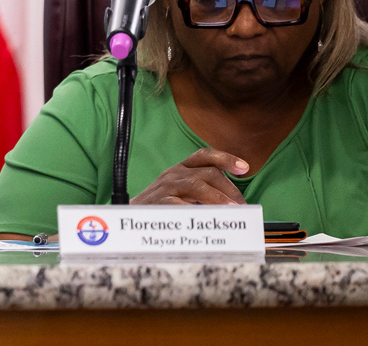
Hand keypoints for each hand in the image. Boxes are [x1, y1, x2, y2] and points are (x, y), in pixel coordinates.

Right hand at [132, 148, 249, 205]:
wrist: (131, 216)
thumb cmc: (160, 206)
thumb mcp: (182, 192)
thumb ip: (204, 192)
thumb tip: (234, 204)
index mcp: (181, 169)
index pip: (205, 156)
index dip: (226, 158)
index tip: (244, 167)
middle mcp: (174, 174)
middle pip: (209, 173)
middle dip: (230, 189)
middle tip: (242, 206)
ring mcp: (167, 187)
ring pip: (199, 186)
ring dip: (219, 199)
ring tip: (233, 211)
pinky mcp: (161, 202)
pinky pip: (184, 205)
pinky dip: (200, 212)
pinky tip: (210, 219)